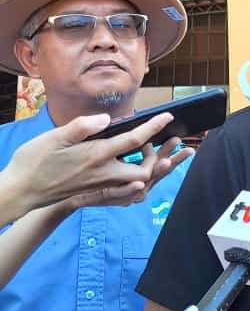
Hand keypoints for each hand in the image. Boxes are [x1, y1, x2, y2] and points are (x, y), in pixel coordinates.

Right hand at [1, 112, 190, 219]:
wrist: (21, 192)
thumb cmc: (34, 162)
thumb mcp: (54, 137)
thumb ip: (82, 126)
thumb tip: (107, 119)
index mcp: (96, 155)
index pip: (133, 140)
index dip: (153, 127)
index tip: (168, 117)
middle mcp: (103, 173)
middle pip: (144, 171)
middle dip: (157, 159)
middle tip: (157, 144)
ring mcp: (99, 186)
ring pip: (136, 184)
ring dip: (149, 171)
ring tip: (153, 156)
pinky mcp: (94, 193)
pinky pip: (124, 192)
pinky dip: (135, 184)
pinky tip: (132, 172)